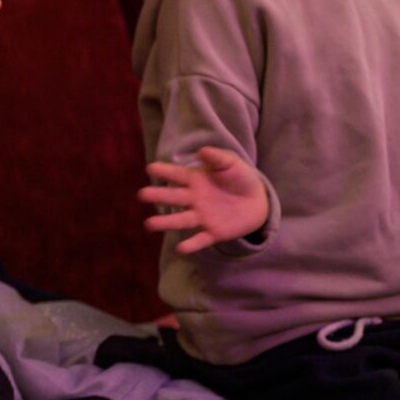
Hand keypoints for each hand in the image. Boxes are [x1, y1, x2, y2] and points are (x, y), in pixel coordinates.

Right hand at [138, 146, 268, 253]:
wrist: (257, 201)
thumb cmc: (239, 178)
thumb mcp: (231, 163)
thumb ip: (217, 157)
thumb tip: (202, 151)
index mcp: (194, 180)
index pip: (177, 175)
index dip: (164, 171)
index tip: (150, 169)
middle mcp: (193, 199)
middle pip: (173, 197)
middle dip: (158, 196)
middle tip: (142, 195)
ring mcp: (202, 217)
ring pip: (181, 220)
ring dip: (166, 222)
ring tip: (149, 224)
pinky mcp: (213, 233)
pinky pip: (201, 239)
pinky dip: (192, 244)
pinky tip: (181, 248)